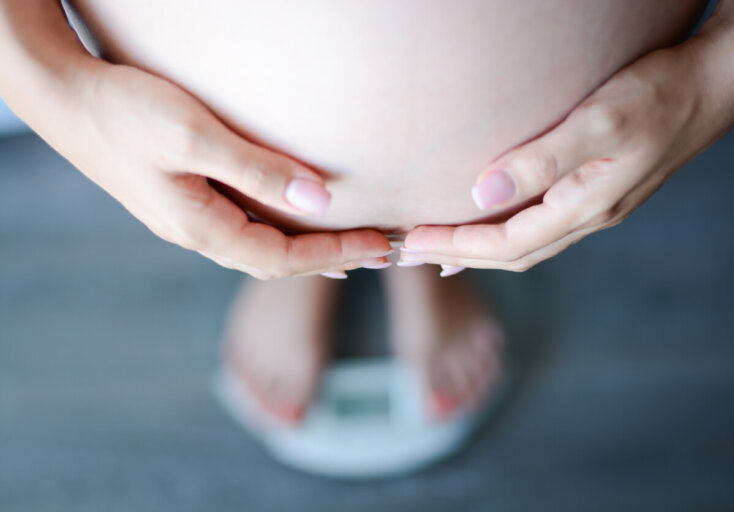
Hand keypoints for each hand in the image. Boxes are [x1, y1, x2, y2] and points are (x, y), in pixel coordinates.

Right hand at [53, 63, 392, 278]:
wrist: (64, 98)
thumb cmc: (123, 112)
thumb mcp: (194, 137)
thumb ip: (258, 171)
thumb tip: (319, 202)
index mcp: (201, 228)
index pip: (284, 258)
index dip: (336, 254)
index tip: (380, 246)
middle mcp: (197, 234)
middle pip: (277, 262)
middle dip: (332, 259)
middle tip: (381, 252)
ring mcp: (189, 221)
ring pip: (263, 248)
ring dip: (311, 251)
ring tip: (352, 248)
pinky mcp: (185, 201)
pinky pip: (248, 229)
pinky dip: (284, 234)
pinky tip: (298, 227)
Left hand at [402, 16, 733, 272]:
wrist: (712, 85)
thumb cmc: (659, 96)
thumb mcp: (599, 123)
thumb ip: (541, 161)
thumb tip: (481, 194)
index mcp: (584, 208)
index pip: (505, 244)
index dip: (455, 246)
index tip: (411, 242)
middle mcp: (588, 217)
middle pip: (511, 254)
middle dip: (458, 256)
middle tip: (408, 253)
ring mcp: (594, 207)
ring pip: (525, 244)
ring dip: (478, 250)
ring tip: (437, 251)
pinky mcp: (595, 190)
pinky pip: (539, 226)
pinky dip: (503, 234)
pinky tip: (488, 225)